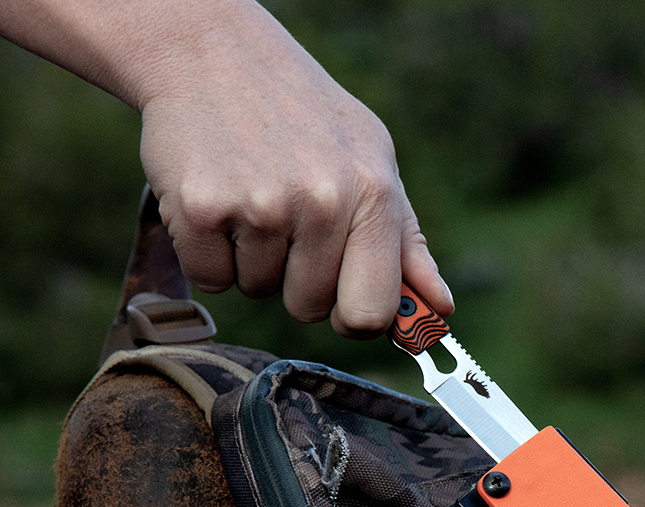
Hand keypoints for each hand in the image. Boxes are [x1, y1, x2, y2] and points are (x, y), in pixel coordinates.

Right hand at [0, 0, 452, 336]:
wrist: (210, 50)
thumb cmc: (305, 117)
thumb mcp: (373, 163)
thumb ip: (408, 245)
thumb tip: (441, 309)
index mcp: (373, 196)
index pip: (372, 313)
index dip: (354, 318)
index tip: (342, 300)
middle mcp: (322, 202)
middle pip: (309, 308)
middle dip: (296, 280)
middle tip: (287, 220)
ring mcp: (261, 205)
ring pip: (257, 290)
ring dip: (251, 259)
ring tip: (252, 195)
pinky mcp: (202, 207)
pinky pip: (211, 278)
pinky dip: (209, 252)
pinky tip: (219, 198)